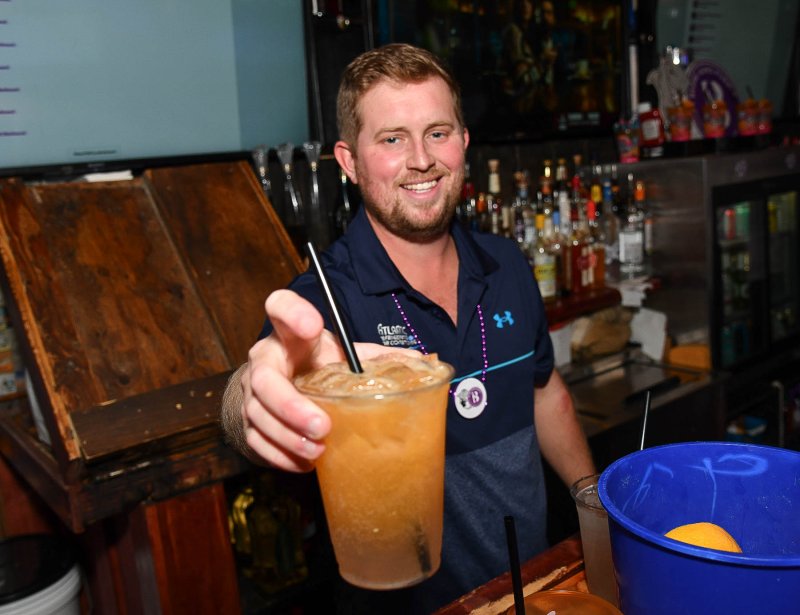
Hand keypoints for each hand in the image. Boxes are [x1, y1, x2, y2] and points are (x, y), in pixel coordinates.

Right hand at [239, 289, 390, 471]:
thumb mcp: (344, 355)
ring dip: (288, 437)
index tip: (313, 323)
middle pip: (265, 380)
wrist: (282, 389)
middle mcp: (266, 361)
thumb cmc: (317, 367)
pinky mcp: (248, 423)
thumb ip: (376, 357)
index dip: (293, 312)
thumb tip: (424, 362)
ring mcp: (251, 394)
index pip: (280, 307)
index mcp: (290, 336)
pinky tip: (304, 463)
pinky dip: (280, 456)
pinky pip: (257, 442)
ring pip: (258, 416)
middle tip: (323, 426)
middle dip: (291, 406)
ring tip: (318, 452)